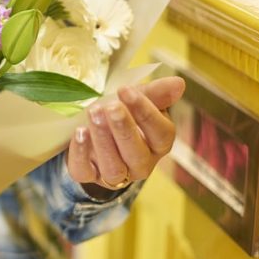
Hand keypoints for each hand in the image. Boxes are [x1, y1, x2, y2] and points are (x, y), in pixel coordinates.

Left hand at [66, 76, 184, 192]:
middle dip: (123, 128)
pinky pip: (84, 171)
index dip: (145, 112)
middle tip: (111, 106)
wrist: (95, 128)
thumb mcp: (138, 100)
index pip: (160, 133)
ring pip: (113, 166)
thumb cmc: (124, 113)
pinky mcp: (89, 175)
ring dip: (103, 140)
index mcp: (158, 144)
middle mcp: (141, 163)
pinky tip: (79, 132)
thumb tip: (179, 83)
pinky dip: (80, 153)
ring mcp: (115, 173)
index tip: (126, 90)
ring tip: (93, 113)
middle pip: (137, 153)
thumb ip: (156, 93)